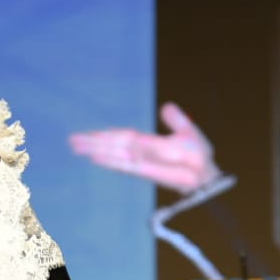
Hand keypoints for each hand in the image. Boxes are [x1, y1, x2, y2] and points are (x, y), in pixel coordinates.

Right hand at [68, 102, 220, 193]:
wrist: (207, 173)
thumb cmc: (199, 156)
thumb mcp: (186, 131)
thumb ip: (175, 120)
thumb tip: (166, 106)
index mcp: (148, 143)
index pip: (123, 137)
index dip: (106, 136)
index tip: (88, 135)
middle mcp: (142, 152)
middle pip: (113, 145)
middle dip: (93, 142)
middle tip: (72, 140)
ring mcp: (142, 160)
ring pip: (114, 153)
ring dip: (96, 150)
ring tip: (77, 147)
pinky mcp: (145, 169)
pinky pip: (124, 163)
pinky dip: (109, 160)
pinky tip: (95, 158)